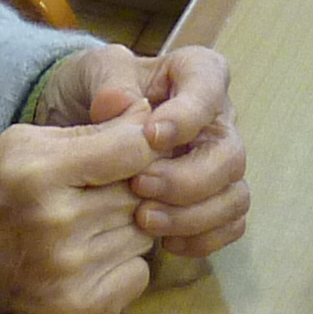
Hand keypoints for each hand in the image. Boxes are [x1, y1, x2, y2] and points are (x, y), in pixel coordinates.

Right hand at [0, 113, 159, 313]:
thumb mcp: (23, 142)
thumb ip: (92, 130)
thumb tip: (152, 117)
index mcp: (39, 171)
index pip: (134, 151)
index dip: (142, 145)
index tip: (132, 148)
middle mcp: (56, 222)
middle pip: (141, 193)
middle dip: (131, 186)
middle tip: (99, 189)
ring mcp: (68, 269)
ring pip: (144, 234)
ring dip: (126, 225)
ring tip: (87, 221)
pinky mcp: (75, 305)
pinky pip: (138, 275)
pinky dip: (124, 264)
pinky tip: (91, 253)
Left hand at [31, 42, 249, 258]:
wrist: (77, 127)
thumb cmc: (91, 91)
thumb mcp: (89, 71)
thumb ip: (106, 79)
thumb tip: (118, 104)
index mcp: (196, 74)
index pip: (212, 87)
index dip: (188, 116)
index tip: (152, 136)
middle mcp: (217, 120)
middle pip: (230, 154)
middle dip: (187, 179)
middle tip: (139, 186)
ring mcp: (219, 163)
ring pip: (234, 195)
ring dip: (193, 215)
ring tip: (144, 220)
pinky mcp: (213, 199)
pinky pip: (229, 225)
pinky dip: (202, 239)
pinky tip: (164, 242)